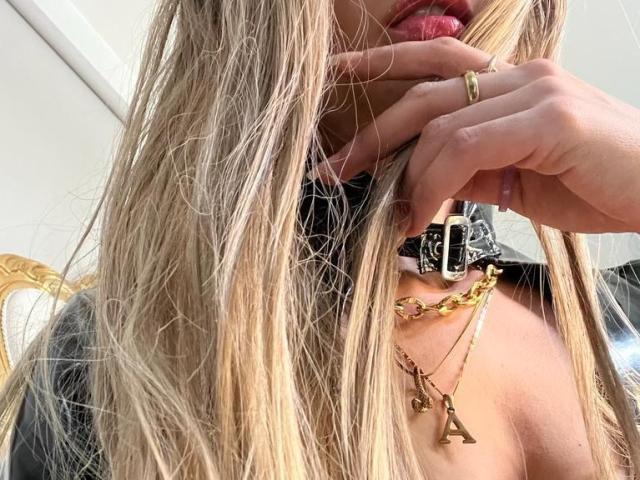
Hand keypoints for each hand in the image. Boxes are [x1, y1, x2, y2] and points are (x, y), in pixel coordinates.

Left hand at [317, 37, 639, 236]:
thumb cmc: (595, 186)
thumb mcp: (517, 179)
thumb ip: (471, 169)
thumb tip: (423, 179)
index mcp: (513, 84)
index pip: (435, 67)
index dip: (380, 67)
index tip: (335, 83)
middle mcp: (522, 76)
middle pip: (426, 95)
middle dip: (372, 135)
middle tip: (333, 170)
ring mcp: (537, 91)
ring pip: (442, 126)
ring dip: (408, 177)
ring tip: (397, 217)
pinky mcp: (551, 119)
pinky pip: (468, 147)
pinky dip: (435, 183)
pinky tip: (424, 214)